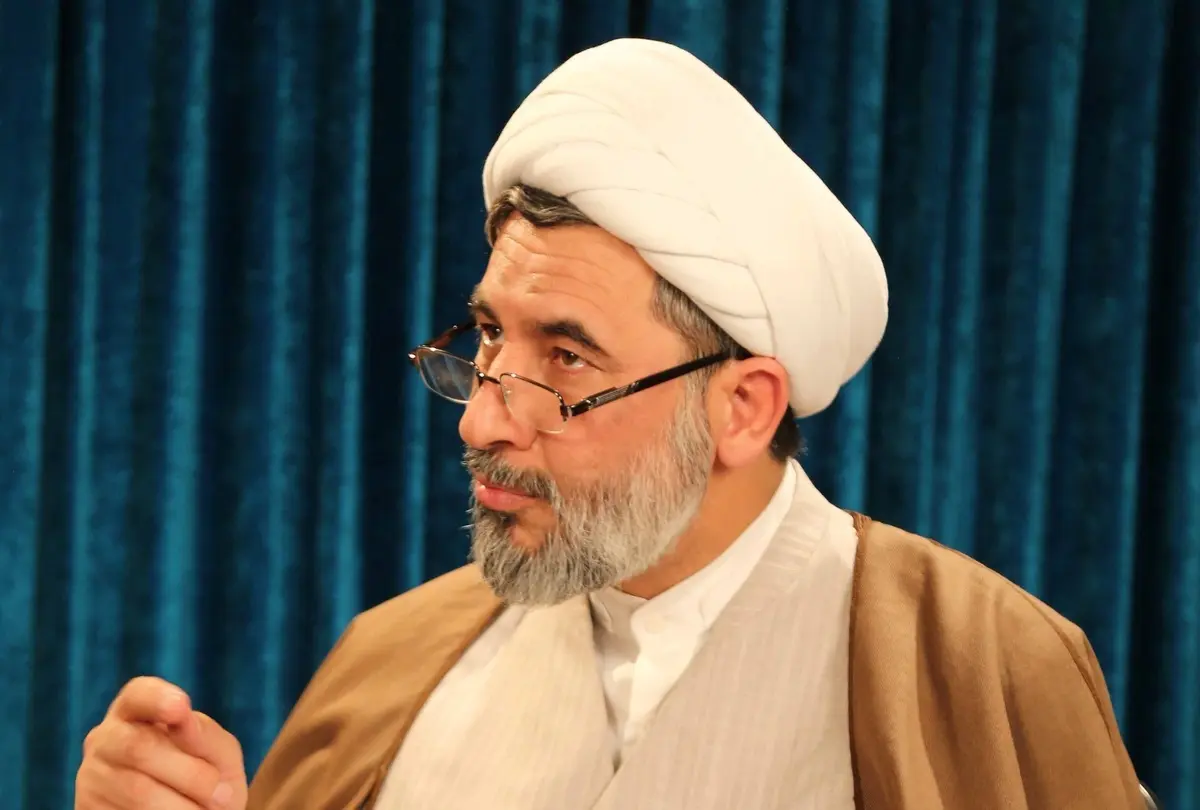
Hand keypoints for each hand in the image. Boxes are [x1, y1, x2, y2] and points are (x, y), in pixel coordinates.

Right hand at [75, 676, 247, 809]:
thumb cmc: (208, 779)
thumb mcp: (218, 754)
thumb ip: (204, 735)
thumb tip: (182, 718)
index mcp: (137, 711)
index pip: (138, 694)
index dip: (157, 699)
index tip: (180, 707)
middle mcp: (105, 738)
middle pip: (140, 747)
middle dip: (191, 774)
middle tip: (222, 796)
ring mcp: (91, 775)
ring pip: (137, 790)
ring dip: (181, 805)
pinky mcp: (87, 808)